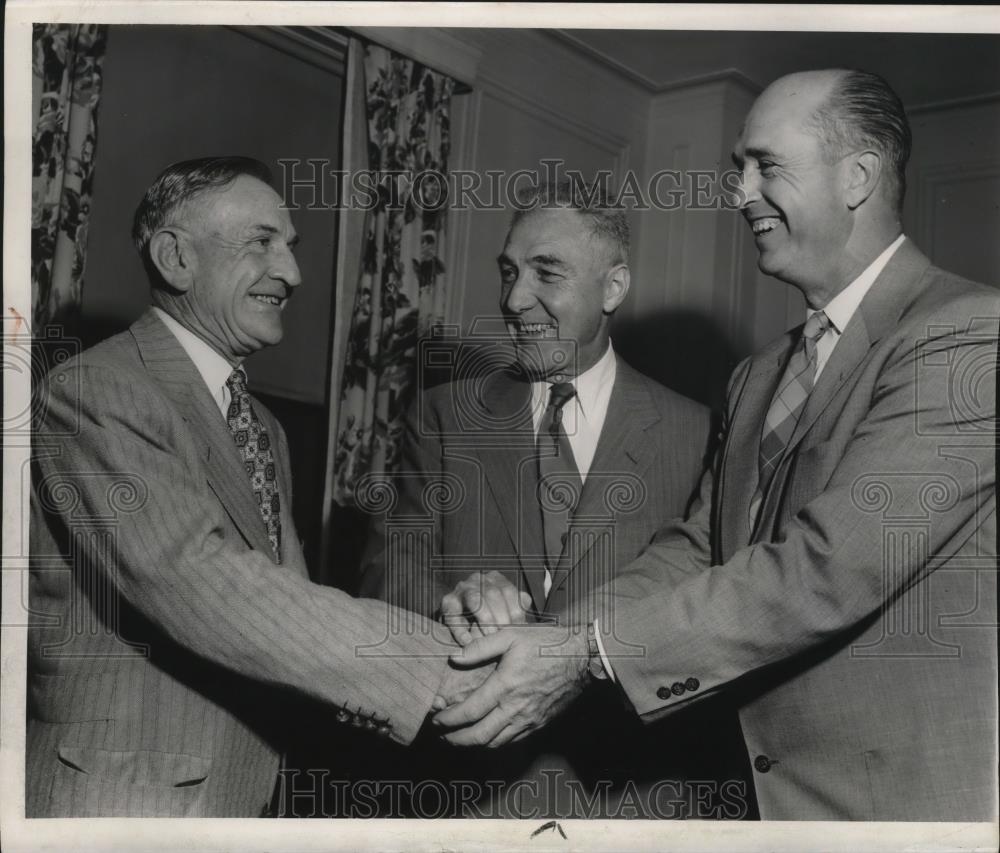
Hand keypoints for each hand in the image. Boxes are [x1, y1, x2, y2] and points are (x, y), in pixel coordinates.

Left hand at [432, 625, 588, 746]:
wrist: (582, 657)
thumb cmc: (546, 642)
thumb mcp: (511, 634)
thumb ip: (480, 647)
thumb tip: (454, 657)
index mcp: (506, 685)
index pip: (470, 711)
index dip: (449, 719)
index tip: (436, 719)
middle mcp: (516, 708)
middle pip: (479, 735)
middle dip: (456, 739)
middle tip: (442, 736)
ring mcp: (529, 719)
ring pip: (496, 743)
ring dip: (474, 744)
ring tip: (459, 738)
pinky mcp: (540, 723)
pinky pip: (513, 740)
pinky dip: (495, 742)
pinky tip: (487, 736)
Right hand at [439, 570, 532, 645]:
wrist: (461, 622)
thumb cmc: (490, 619)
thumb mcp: (506, 611)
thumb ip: (517, 608)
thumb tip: (526, 606)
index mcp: (496, 579)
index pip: (509, 591)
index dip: (515, 611)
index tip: (519, 629)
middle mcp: (478, 580)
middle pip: (493, 593)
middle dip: (501, 616)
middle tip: (505, 635)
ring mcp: (462, 589)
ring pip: (475, 598)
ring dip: (484, 618)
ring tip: (490, 637)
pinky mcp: (447, 602)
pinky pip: (453, 614)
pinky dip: (460, 629)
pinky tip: (468, 642)